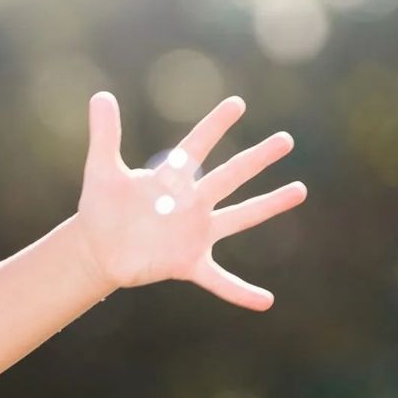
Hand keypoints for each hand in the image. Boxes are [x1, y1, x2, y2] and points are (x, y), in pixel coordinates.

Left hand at [72, 91, 306, 309]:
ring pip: (239, 217)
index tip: (236, 103)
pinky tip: (265, 302)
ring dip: (268, 205)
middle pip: (230, 176)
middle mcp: (191, 202)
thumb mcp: (101, 170)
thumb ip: (105, 134)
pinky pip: (220, 280)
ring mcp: (194, 233)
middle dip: (257, 158)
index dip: (214, 125)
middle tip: (285, 139)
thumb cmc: (101, 207)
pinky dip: (241, 292)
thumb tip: (100, 95)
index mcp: (172, 179)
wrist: (97, 249)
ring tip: (300, 190)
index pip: (197, 146)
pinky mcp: (188, 263)